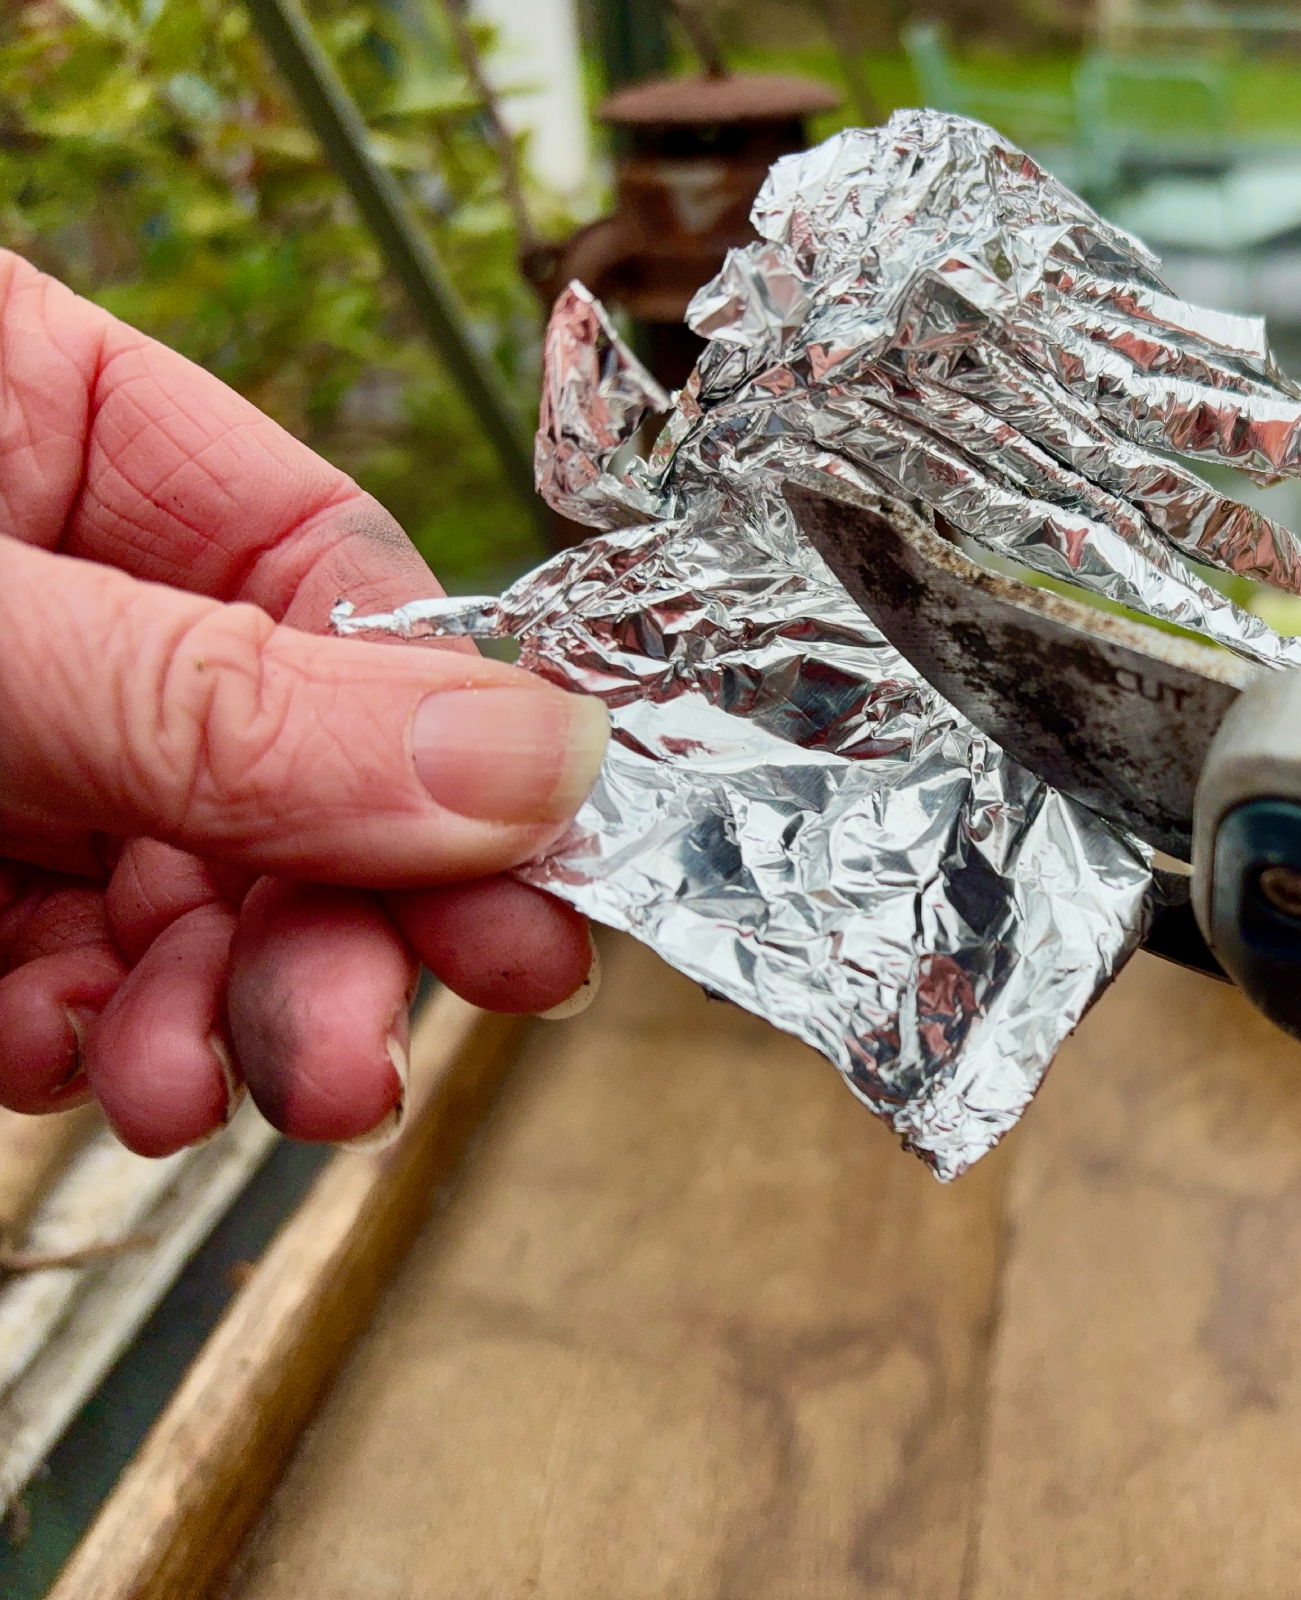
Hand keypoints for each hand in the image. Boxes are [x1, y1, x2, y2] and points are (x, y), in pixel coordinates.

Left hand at [0, 253, 607, 1154]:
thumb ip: (225, 707)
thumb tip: (539, 764)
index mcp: (51, 423)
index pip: (331, 585)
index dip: (446, 752)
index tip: (534, 886)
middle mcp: (43, 590)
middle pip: (280, 771)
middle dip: (336, 929)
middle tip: (372, 1049)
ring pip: (181, 895)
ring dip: (218, 1014)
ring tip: (207, 1090)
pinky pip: (53, 972)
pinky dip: (83, 1042)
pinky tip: (89, 1068)